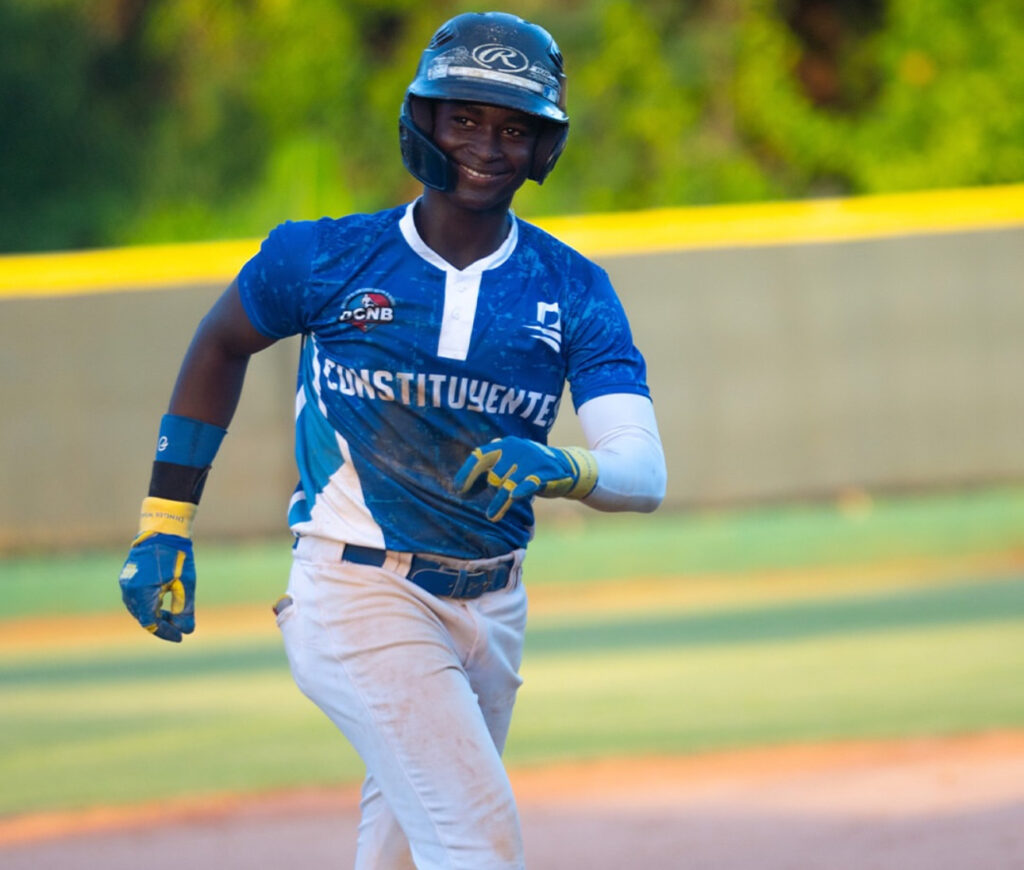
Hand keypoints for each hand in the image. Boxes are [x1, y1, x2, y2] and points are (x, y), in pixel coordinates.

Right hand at [119, 498, 196, 641]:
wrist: (164, 530)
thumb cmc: (177, 556)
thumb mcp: (185, 584)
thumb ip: (185, 609)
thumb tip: (187, 630)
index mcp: (141, 593)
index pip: (151, 623)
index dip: (166, 632)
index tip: (181, 637)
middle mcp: (128, 590)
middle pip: (143, 617)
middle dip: (161, 625)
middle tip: (179, 628)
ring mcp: (126, 583)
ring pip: (138, 609)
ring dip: (154, 615)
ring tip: (172, 617)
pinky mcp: (128, 577)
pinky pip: (135, 598)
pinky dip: (148, 605)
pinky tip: (163, 603)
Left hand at [455, 436, 598, 521]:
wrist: (566, 466)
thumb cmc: (529, 468)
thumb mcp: (509, 463)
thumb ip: (488, 471)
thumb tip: (461, 489)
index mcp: (503, 444)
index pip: (479, 456)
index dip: (467, 473)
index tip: (458, 490)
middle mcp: (515, 449)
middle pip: (494, 474)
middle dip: (489, 491)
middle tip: (489, 508)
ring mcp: (530, 460)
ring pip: (508, 484)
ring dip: (498, 503)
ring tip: (491, 516)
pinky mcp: (544, 473)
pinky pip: (528, 483)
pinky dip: (520, 489)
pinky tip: (513, 497)